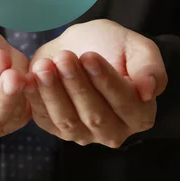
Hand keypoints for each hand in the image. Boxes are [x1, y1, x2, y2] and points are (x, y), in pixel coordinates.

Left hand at [25, 19, 166, 147]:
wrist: (79, 46)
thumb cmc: (111, 46)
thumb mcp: (136, 46)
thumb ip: (149, 66)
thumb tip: (148, 91)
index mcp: (140, 114)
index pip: (125, 102)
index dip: (106, 81)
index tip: (89, 57)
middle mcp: (114, 131)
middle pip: (95, 115)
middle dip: (77, 85)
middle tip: (64, 58)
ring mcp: (84, 134)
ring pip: (68, 120)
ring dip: (54, 92)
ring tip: (44, 66)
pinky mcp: (56, 129)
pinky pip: (45, 119)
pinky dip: (35, 99)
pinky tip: (30, 79)